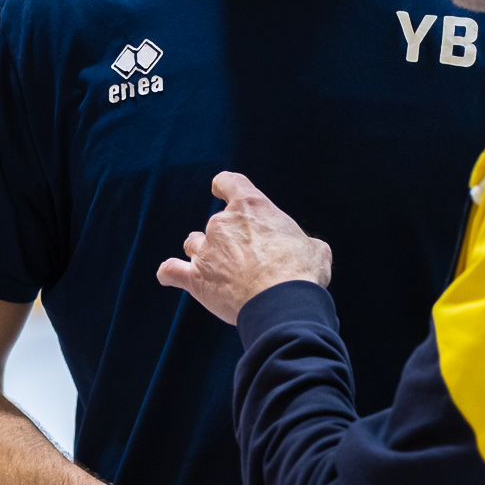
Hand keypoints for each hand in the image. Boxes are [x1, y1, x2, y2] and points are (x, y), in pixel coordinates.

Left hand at [157, 171, 331, 324]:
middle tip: (247, 260)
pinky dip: (170, 273)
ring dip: (202, 254)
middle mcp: (222, 224)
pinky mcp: (195, 279)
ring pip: (193, 244)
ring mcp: (205, 251)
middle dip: (227, 239)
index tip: (221, 189)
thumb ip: (302, 243)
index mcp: (251, 207)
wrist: (281, 302)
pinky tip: (170, 276)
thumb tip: (307, 251)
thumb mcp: (314, 248)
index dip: (225, 185)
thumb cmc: (301, 272)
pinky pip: (170, 271)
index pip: (229, 182)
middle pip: (215, 224)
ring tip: (218, 271)